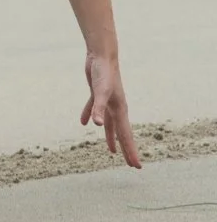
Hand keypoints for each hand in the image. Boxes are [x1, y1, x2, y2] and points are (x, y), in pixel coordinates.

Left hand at [80, 52, 141, 168]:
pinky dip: (90, 115)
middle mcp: (116, 107)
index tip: (137, 166)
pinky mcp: (98, 93)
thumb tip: (96, 125)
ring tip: (112, 151)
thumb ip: (98, 108)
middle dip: (126, 149)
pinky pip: (95, 109)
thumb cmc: (103, 73)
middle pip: (121, 133)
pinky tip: (85, 123)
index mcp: (120, 110)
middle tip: (131, 164)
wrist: (101, 55)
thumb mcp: (99, 92)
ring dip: (110, 136)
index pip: (126, 136)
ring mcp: (108, 100)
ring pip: (110, 124)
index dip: (131, 152)